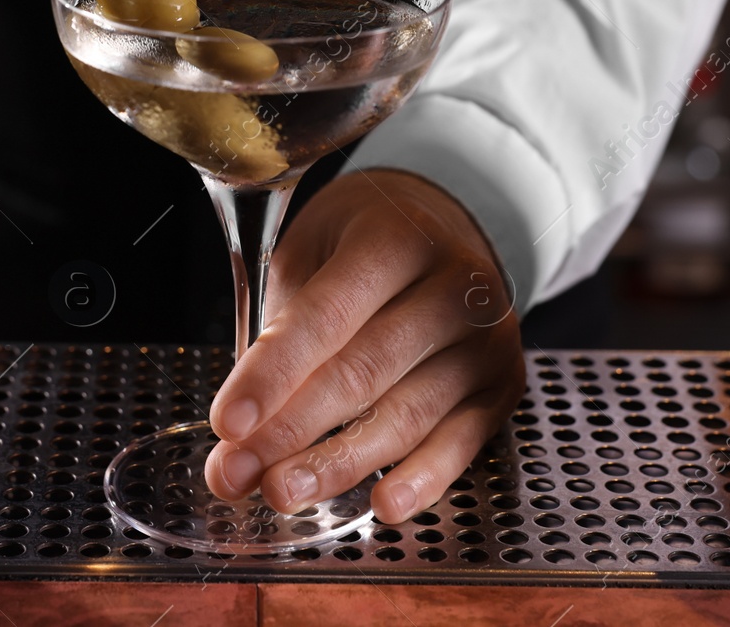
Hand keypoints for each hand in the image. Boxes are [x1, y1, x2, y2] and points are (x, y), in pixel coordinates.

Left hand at [203, 169, 525, 523]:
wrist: (445, 224)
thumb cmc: (364, 241)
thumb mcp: (312, 249)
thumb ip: (280, 325)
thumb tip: (242, 423)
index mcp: (395, 240)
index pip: (326, 316)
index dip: (272, 374)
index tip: (228, 422)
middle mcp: (453, 286)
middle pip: (362, 372)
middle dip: (291, 430)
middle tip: (237, 471)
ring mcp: (485, 338)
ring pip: (407, 414)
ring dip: (340, 463)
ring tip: (282, 491)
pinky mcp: (502, 383)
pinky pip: (462, 442)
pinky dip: (423, 479)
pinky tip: (384, 505)